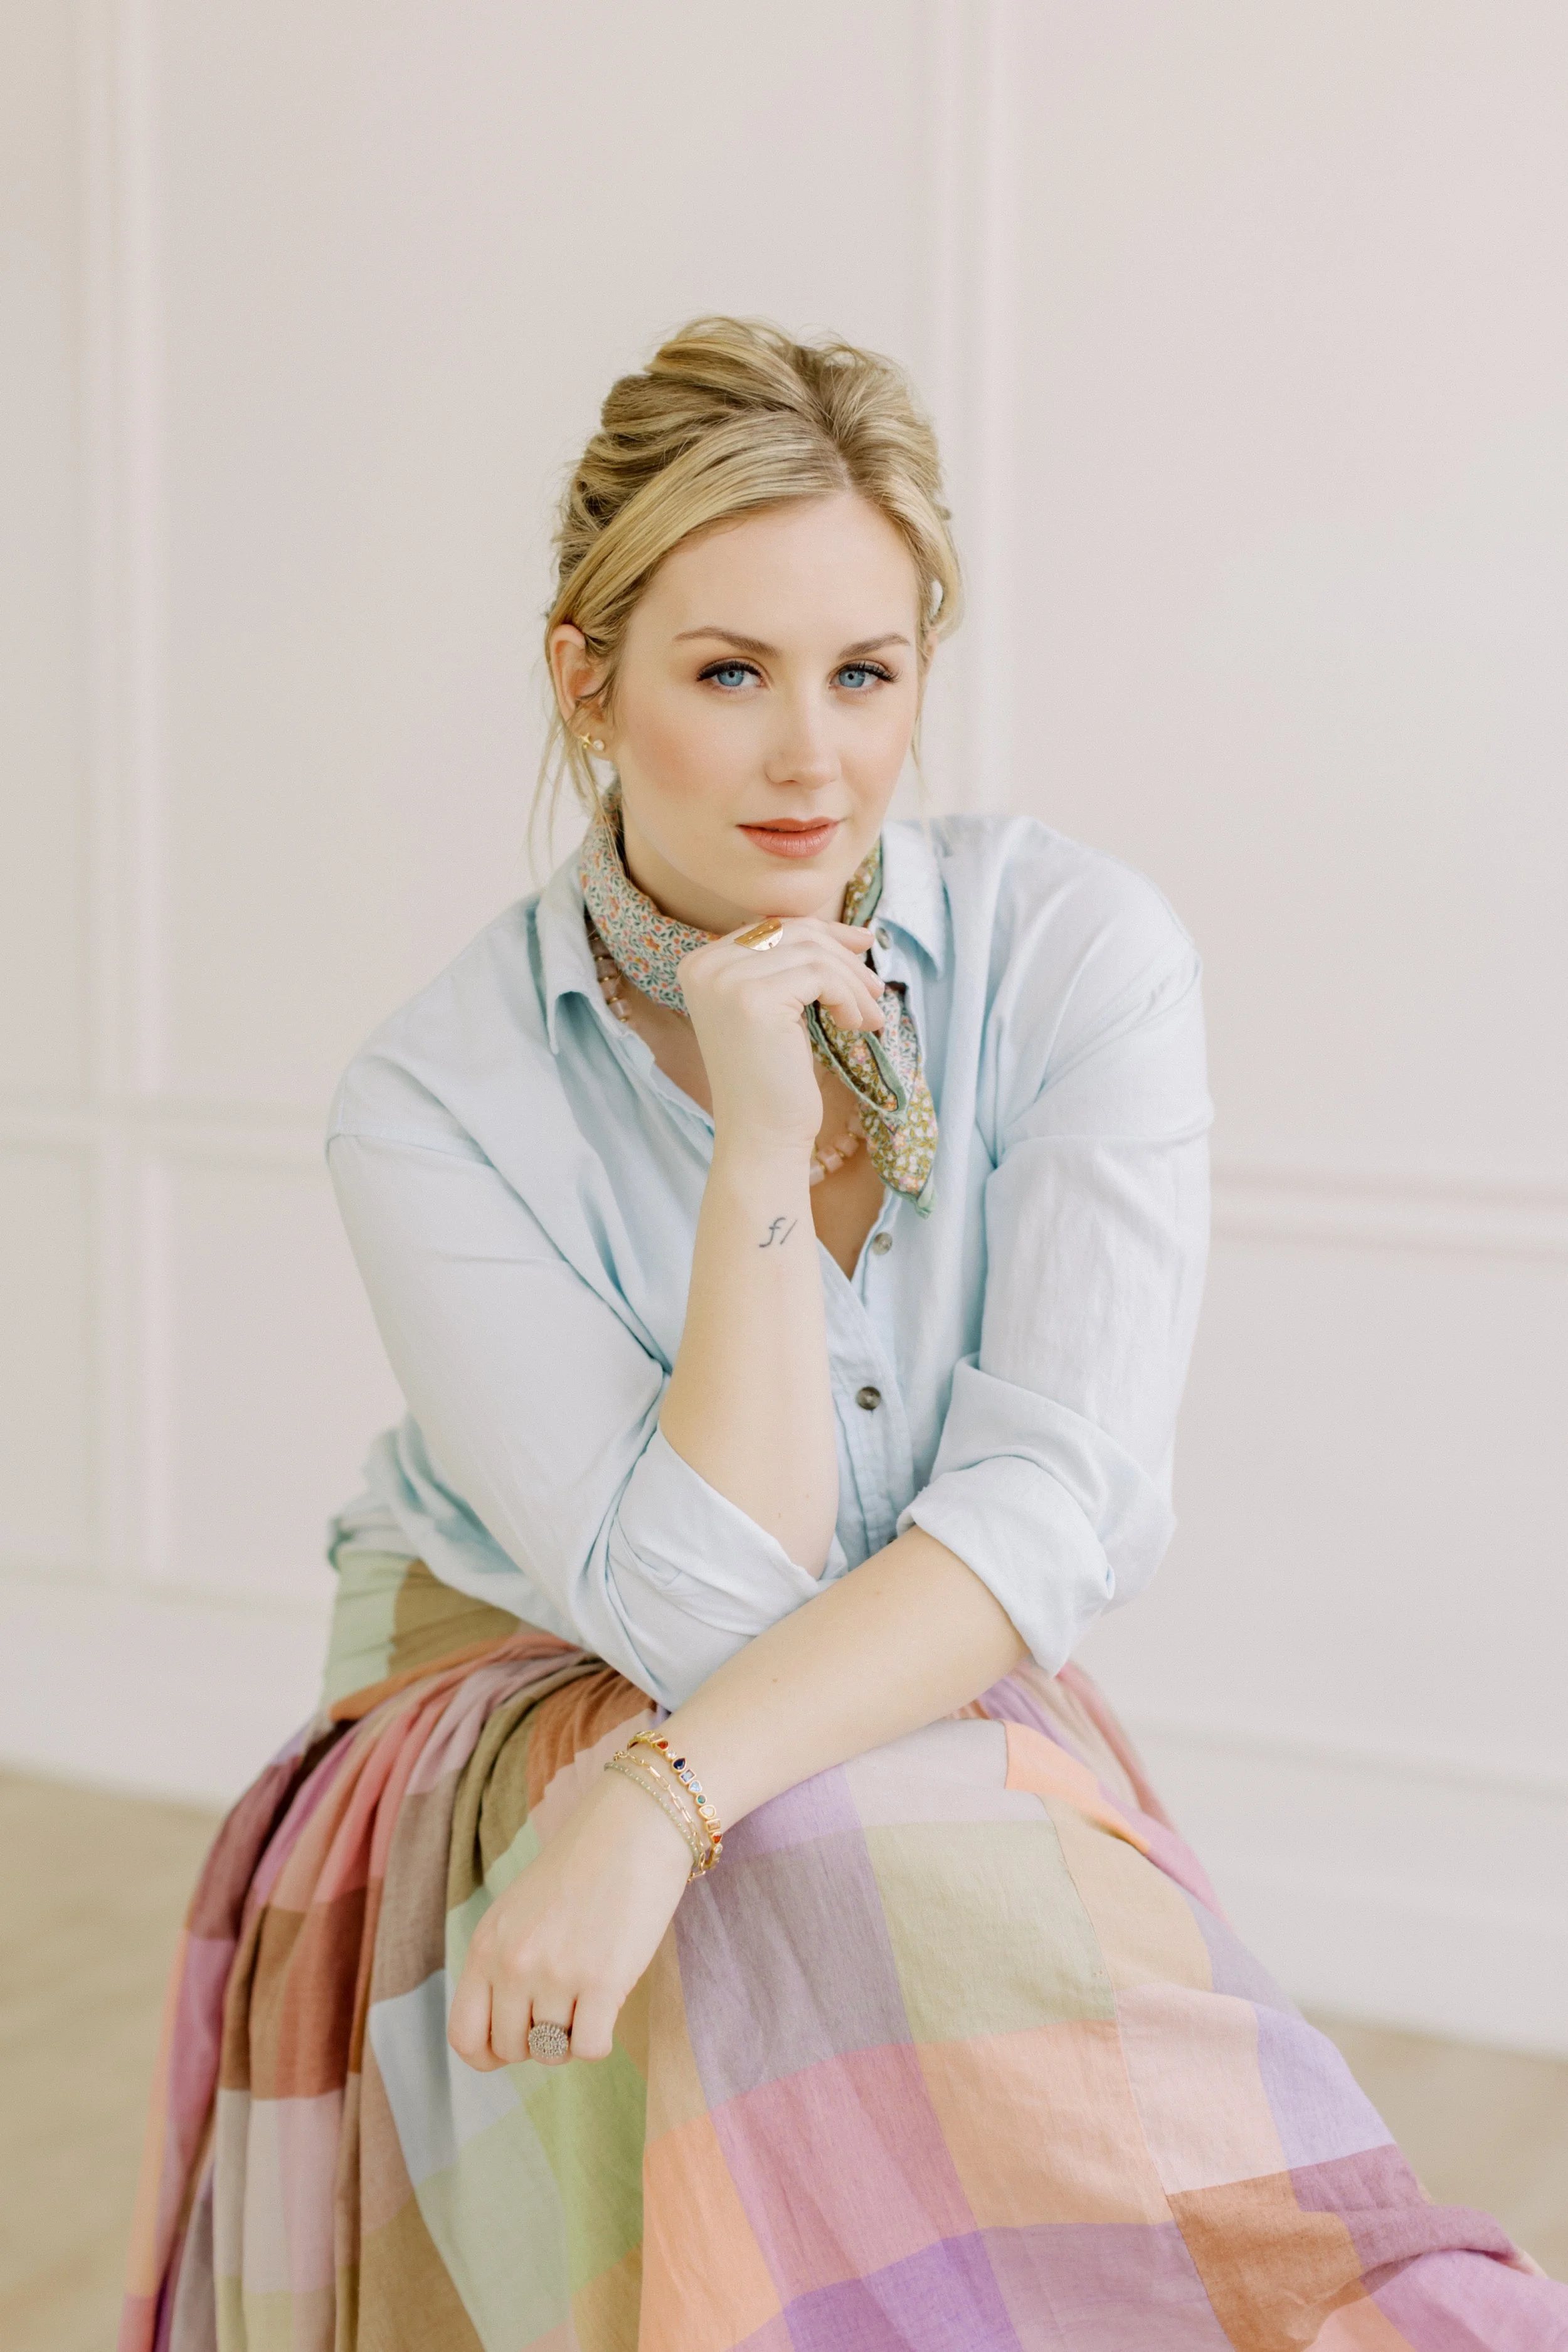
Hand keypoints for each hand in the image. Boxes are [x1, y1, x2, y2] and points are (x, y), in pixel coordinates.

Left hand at [447, 1764, 692, 2069]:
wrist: (633, 1828)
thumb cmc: (581, 1869)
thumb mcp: (518, 1913)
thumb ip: (503, 1966)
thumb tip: (506, 2033)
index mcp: (485, 1945)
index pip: (464, 2035)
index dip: (488, 2053)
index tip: (517, 2042)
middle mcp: (513, 1964)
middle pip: (511, 2049)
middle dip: (538, 2040)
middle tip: (564, 2005)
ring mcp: (556, 1974)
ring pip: (553, 2051)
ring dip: (573, 2034)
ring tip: (589, 1993)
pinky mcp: (602, 1982)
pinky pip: (590, 2048)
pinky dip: (600, 2038)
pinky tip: (609, 2002)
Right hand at [677, 919, 883, 1158]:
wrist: (760, 1136)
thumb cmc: (773, 1080)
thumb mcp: (776, 1009)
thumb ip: (790, 966)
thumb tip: (849, 933)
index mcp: (701, 964)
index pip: (772, 926)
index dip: (824, 932)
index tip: (863, 945)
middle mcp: (705, 966)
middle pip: (794, 933)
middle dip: (844, 956)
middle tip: (876, 989)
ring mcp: (725, 980)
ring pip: (813, 953)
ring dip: (853, 983)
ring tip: (870, 1017)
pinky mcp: (753, 999)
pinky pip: (821, 975)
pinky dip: (848, 997)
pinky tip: (855, 1026)